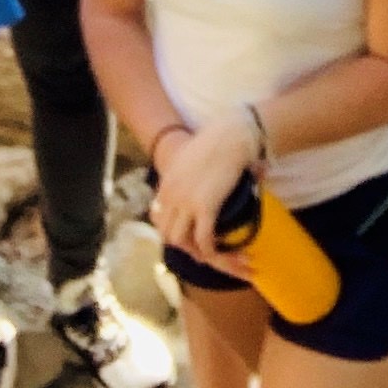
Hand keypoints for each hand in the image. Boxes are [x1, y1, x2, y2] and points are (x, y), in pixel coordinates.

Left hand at [149, 114, 261, 264]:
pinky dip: (210, 251)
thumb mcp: (192, 158)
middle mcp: (171, 195)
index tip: (186, 235)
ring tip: (213, 253)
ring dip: (196, 251)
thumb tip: (200, 187)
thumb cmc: (218, 141)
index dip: (171, 229)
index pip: (157, 217)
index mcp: (166, 183)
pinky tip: (219, 252)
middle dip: (182, 245)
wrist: (230, 134)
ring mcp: (186, 202)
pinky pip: (203, 239)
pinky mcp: (205, 206)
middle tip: (201, 249)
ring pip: (181, 241)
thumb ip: (191, 174)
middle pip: (166, 233)